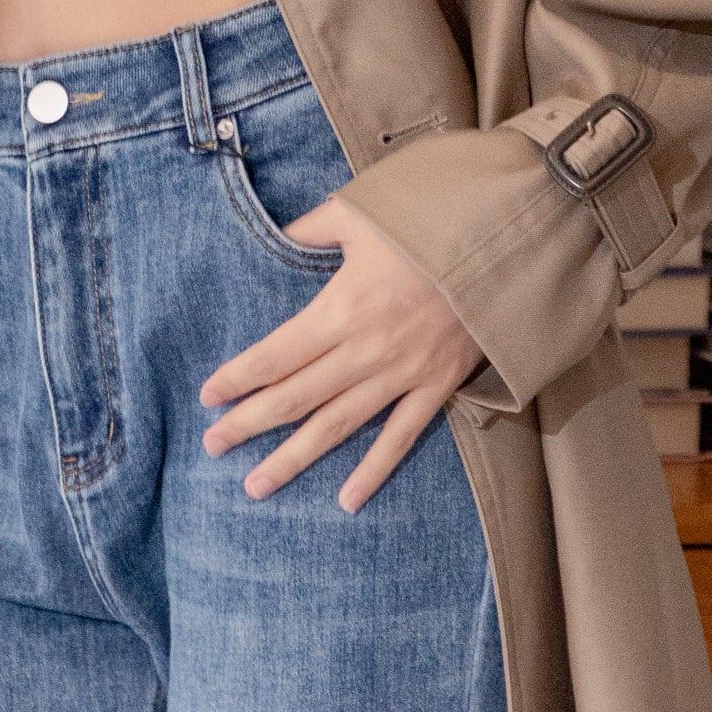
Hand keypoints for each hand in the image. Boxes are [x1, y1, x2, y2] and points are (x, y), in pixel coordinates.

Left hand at [199, 193, 481, 513]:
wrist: (503, 244)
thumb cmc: (428, 223)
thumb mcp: (361, 212)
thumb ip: (313, 227)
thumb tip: (278, 234)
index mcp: (341, 308)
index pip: (275, 355)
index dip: (238, 377)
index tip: (207, 396)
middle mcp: (365, 350)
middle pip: (295, 398)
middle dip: (248, 424)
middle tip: (213, 446)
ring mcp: (401, 374)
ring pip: (336, 426)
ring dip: (294, 458)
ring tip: (256, 486)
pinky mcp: (435, 387)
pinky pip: (400, 438)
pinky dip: (373, 471)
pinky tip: (346, 500)